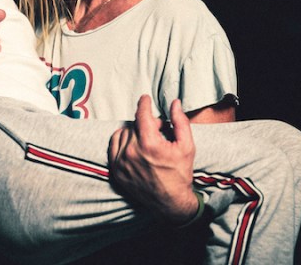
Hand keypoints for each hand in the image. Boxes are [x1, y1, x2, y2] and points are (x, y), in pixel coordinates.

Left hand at [108, 96, 198, 224]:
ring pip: (123, 133)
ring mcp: (121, 162)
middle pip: (134, 124)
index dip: (144, 104)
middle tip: (158, 130)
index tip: (145, 98)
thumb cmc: (180, 174)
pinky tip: (134, 145)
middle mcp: (131, 153)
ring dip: (134, 131)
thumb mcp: (187, 147)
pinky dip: (122, 141)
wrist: (170, 202)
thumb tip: (174, 103)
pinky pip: (114, 145)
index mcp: (149, 145)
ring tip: (147, 140)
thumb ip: (180, 122)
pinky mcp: (116, 170)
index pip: (141, 115)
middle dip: (146, 123)